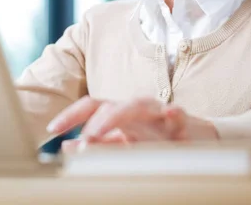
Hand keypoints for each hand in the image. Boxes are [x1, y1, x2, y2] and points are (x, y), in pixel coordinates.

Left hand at [46, 96, 218, 147]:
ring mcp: (159, 113)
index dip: (70, 115)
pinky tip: (172, 115)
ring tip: (101, 130)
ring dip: (118, 116)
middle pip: (110, 103)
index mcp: (120, 112)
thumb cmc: (158, 138)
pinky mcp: (183, 121)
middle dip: (94, 120)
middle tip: (82, 139)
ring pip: (138, 105)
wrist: (198, 137)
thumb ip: (99, 145)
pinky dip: (174, 114)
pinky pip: (177, 115)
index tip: (51, 129)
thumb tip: (67, 147)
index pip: (91, 105)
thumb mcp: (125, 143)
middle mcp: (136, 108)